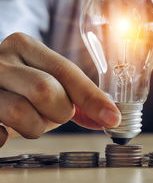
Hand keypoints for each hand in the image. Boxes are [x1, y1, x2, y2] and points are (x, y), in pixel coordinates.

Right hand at [0, 33, 120, 146]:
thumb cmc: (19, 83)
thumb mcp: (45, 78)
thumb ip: (76, 94)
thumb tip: (109, 115)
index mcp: (24, 46)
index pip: (65, 71)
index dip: (91, 97)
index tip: (112, 117)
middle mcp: (0, 61)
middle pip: (45, 90)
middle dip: (60, 110)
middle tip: (57, 112)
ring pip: (20, 113)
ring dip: (36, 126)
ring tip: (31, 119)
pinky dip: (7, 136)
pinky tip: (6, 128)